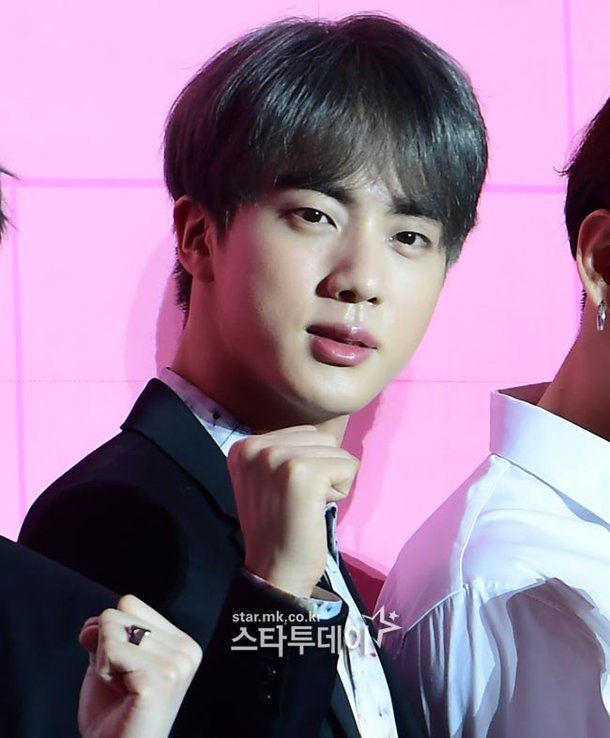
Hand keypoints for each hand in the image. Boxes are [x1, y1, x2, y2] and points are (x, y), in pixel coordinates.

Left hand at [78, 595, 201, 737]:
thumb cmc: (115, 716)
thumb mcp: (107, 664)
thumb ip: (102, 636)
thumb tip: (93, 622)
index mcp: (180, 642)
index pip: (130, 603)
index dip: (113, 634)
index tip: (124, 668)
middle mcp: (185, 649)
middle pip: (118, 613)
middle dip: (106, 649)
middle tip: (122, 684)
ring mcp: (176, 663)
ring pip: (112, 629)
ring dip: (104, 662)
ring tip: (122, 689)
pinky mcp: (159, 677)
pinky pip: (111, 649)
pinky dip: (103, 672)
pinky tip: (121, 694)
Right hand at [228, 426, 358, 597]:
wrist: (274, 572)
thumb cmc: (279, 528)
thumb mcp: (267, 479)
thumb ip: (286, 452)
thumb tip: (325, 437)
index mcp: (244, 446)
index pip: (304, 434)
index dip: (308, 466)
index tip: (286, 495)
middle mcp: (255, 446)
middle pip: (322, 438)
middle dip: (322, 470)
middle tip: (298, 502)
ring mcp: (277, 458)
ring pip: (337, 450)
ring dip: (332, 481)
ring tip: (306, 506)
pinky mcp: (302, 473)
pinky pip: (348, 467)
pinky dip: (342, 492)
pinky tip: (316, 510)